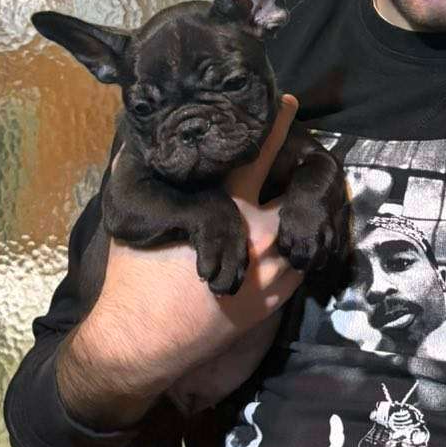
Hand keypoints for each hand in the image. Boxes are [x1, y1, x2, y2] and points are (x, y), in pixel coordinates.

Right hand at [64, 95, 305, 424]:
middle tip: (312, 153)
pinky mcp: (276, 298)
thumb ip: (145, 175)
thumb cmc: (135, 279)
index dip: (275, 127)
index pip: (257, 156)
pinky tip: (294, 235)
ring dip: (304, 211)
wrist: (143, 342)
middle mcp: (257, 234)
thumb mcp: (139, 218)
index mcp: (225, 208)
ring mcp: (272, 269)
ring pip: (304, 228)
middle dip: (306, 171)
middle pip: (297, 192)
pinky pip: (300, 261)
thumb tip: (133, 137)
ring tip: (306, 195)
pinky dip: (299, 244)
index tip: (289, 104)